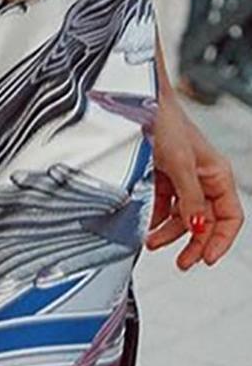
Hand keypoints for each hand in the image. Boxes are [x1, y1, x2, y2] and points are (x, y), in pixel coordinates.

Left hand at [146, 57, 244, 269]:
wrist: (136, 103)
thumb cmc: (164, 122)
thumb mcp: (180, 164)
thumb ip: (190, 198)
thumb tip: (197, 226)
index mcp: (217, 174)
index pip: (229, 216)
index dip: (220, 240)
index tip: (205, 258)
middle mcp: (202, 178)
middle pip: (205, 221)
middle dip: (193, 243)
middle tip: (182, 262)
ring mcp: (180, 179)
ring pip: (181, 216)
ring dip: (168, 233)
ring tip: (152, 243)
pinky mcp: (160, 177)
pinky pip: (162, 205)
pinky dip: (155, 218)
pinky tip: (146, 226)